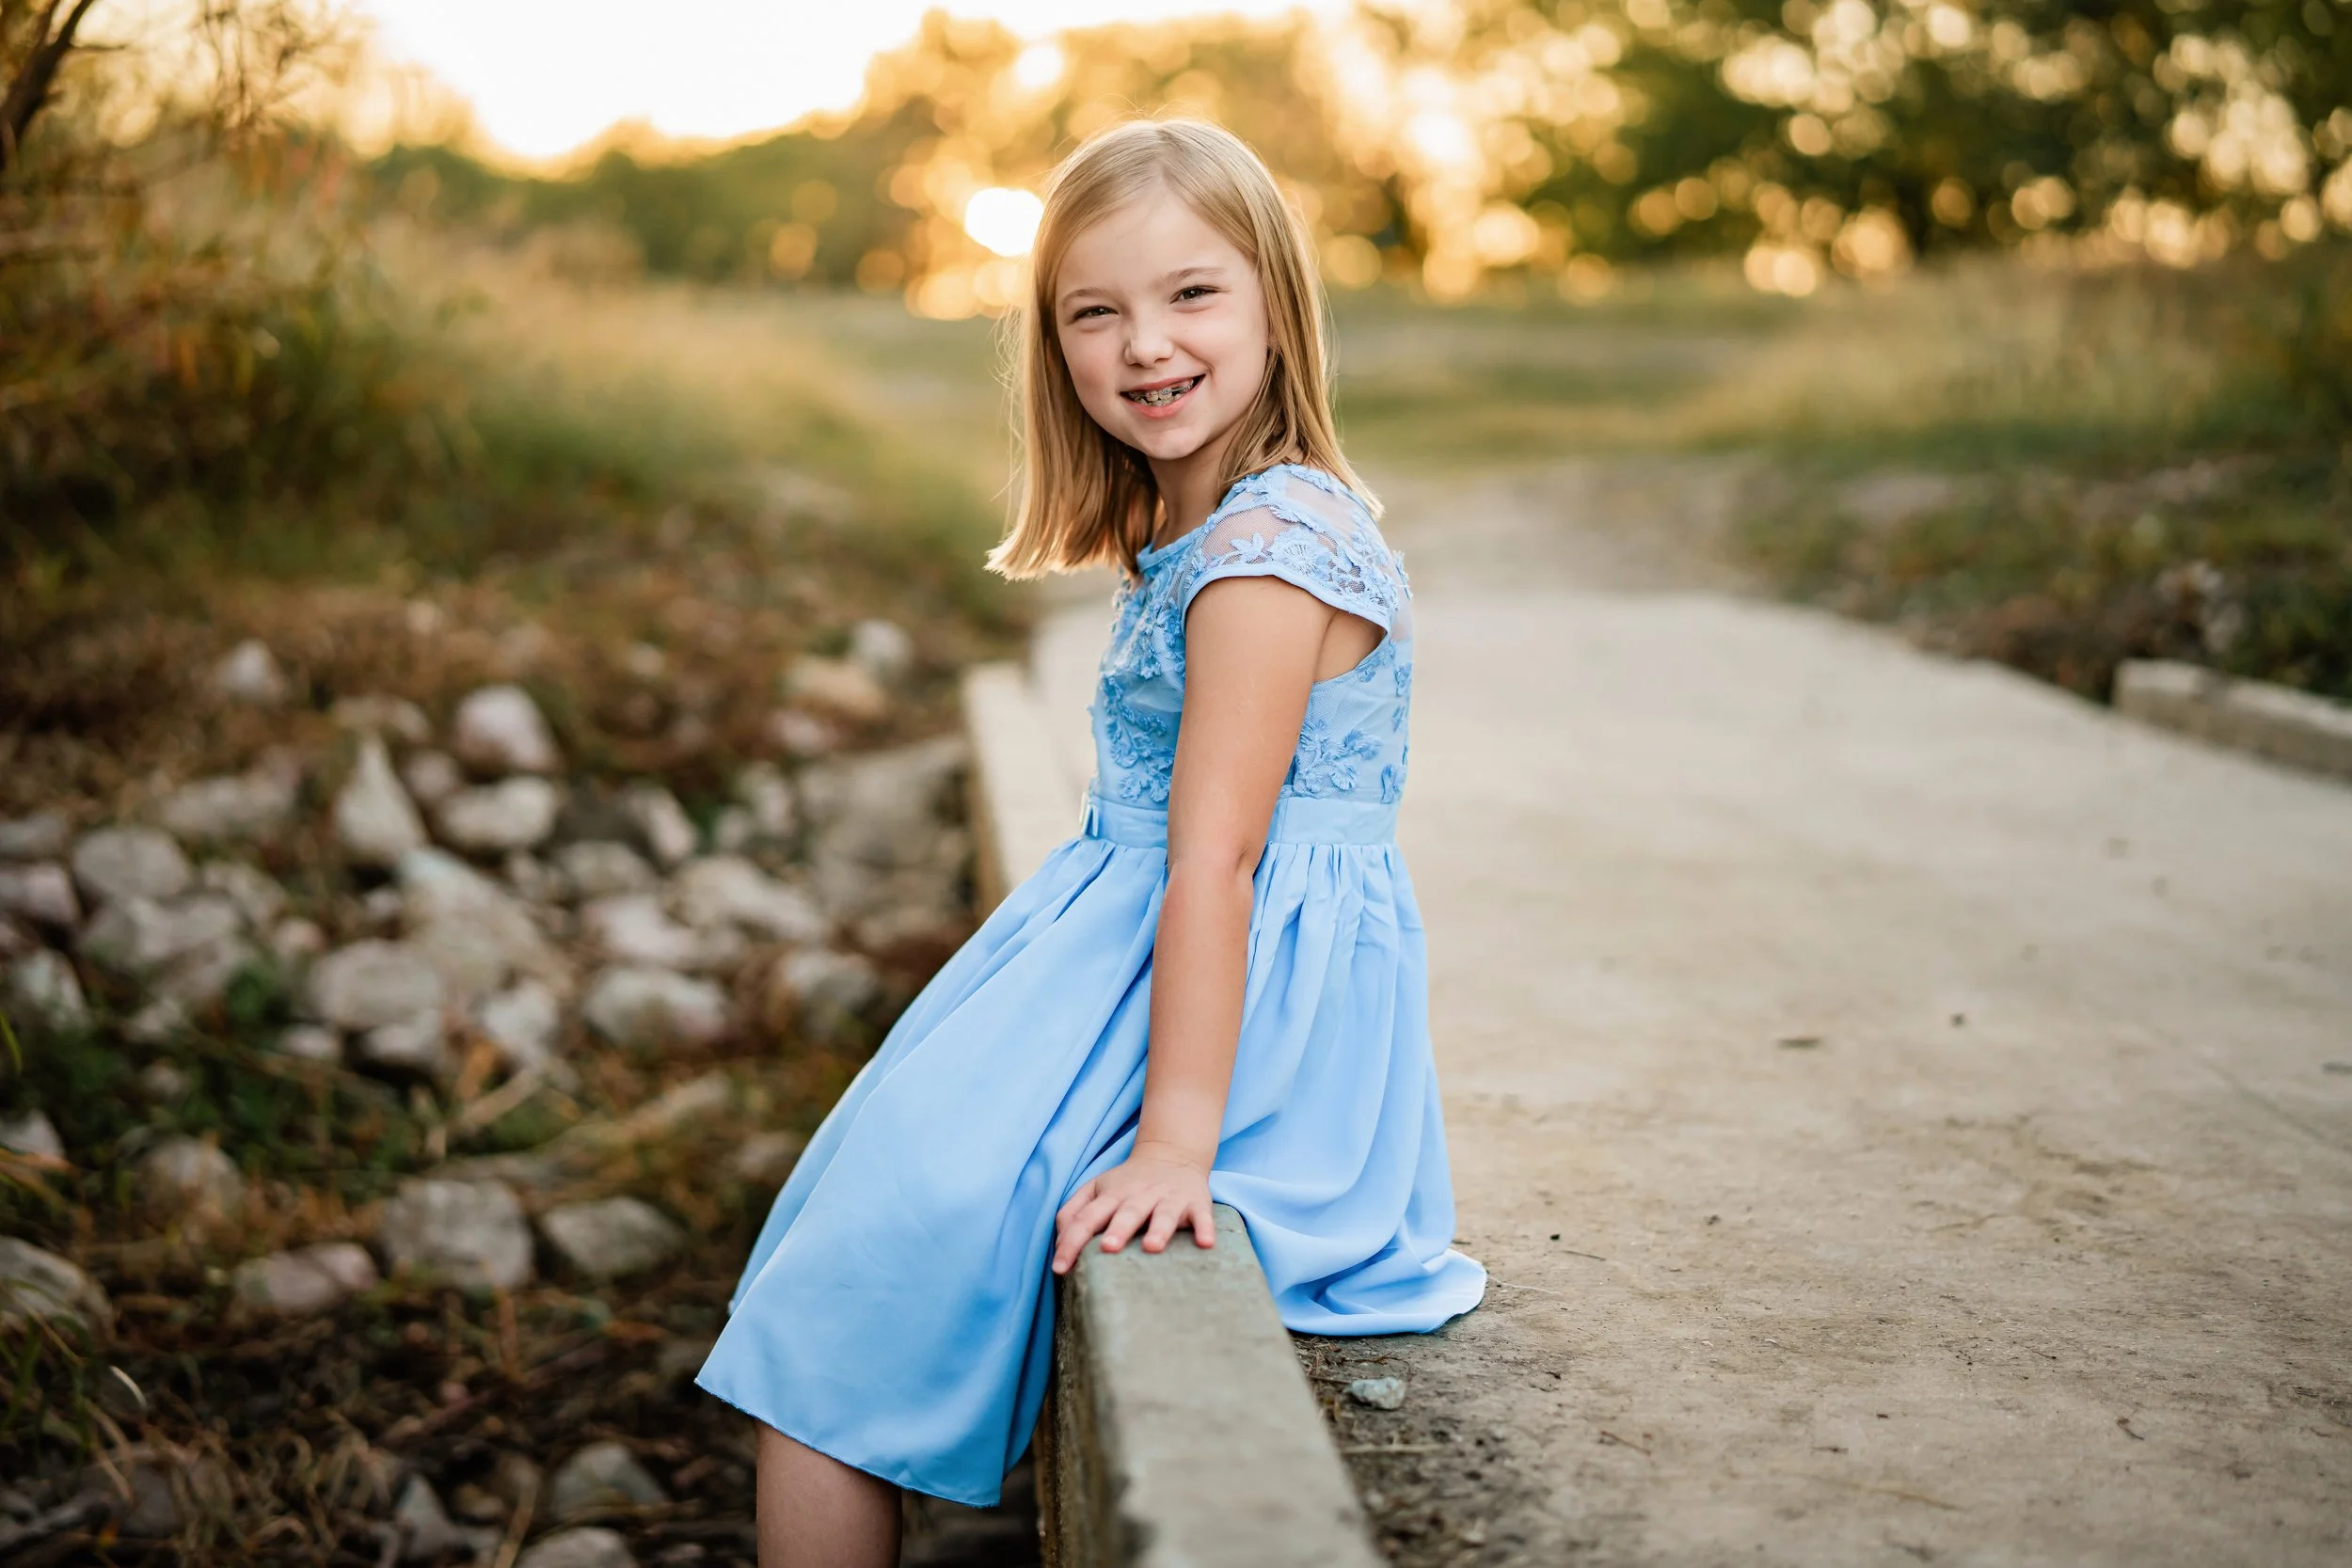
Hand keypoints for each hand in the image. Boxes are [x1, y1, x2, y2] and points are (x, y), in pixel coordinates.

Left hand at [1051, 1142, 1216, 1274]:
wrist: (1172, 1154)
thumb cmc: (1127, 1184)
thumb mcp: (1095, 1190)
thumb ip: (1073, 1213)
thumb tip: (1059, 1243)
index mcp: (1111, 1195)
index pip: (1087, 1218)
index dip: (1072, 1241)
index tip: (1060, 1268)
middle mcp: (1139, 1196)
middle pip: (1126, 1212)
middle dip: (1118, 1230)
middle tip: (1108, 1248)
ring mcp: (1169, 1198)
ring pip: (1163, 1214)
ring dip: (1158, 1230)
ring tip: (1152, 1247)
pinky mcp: (1195, 1203)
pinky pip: (1201, 1216)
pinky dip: (1204, 1228)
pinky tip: (1205, 1243)